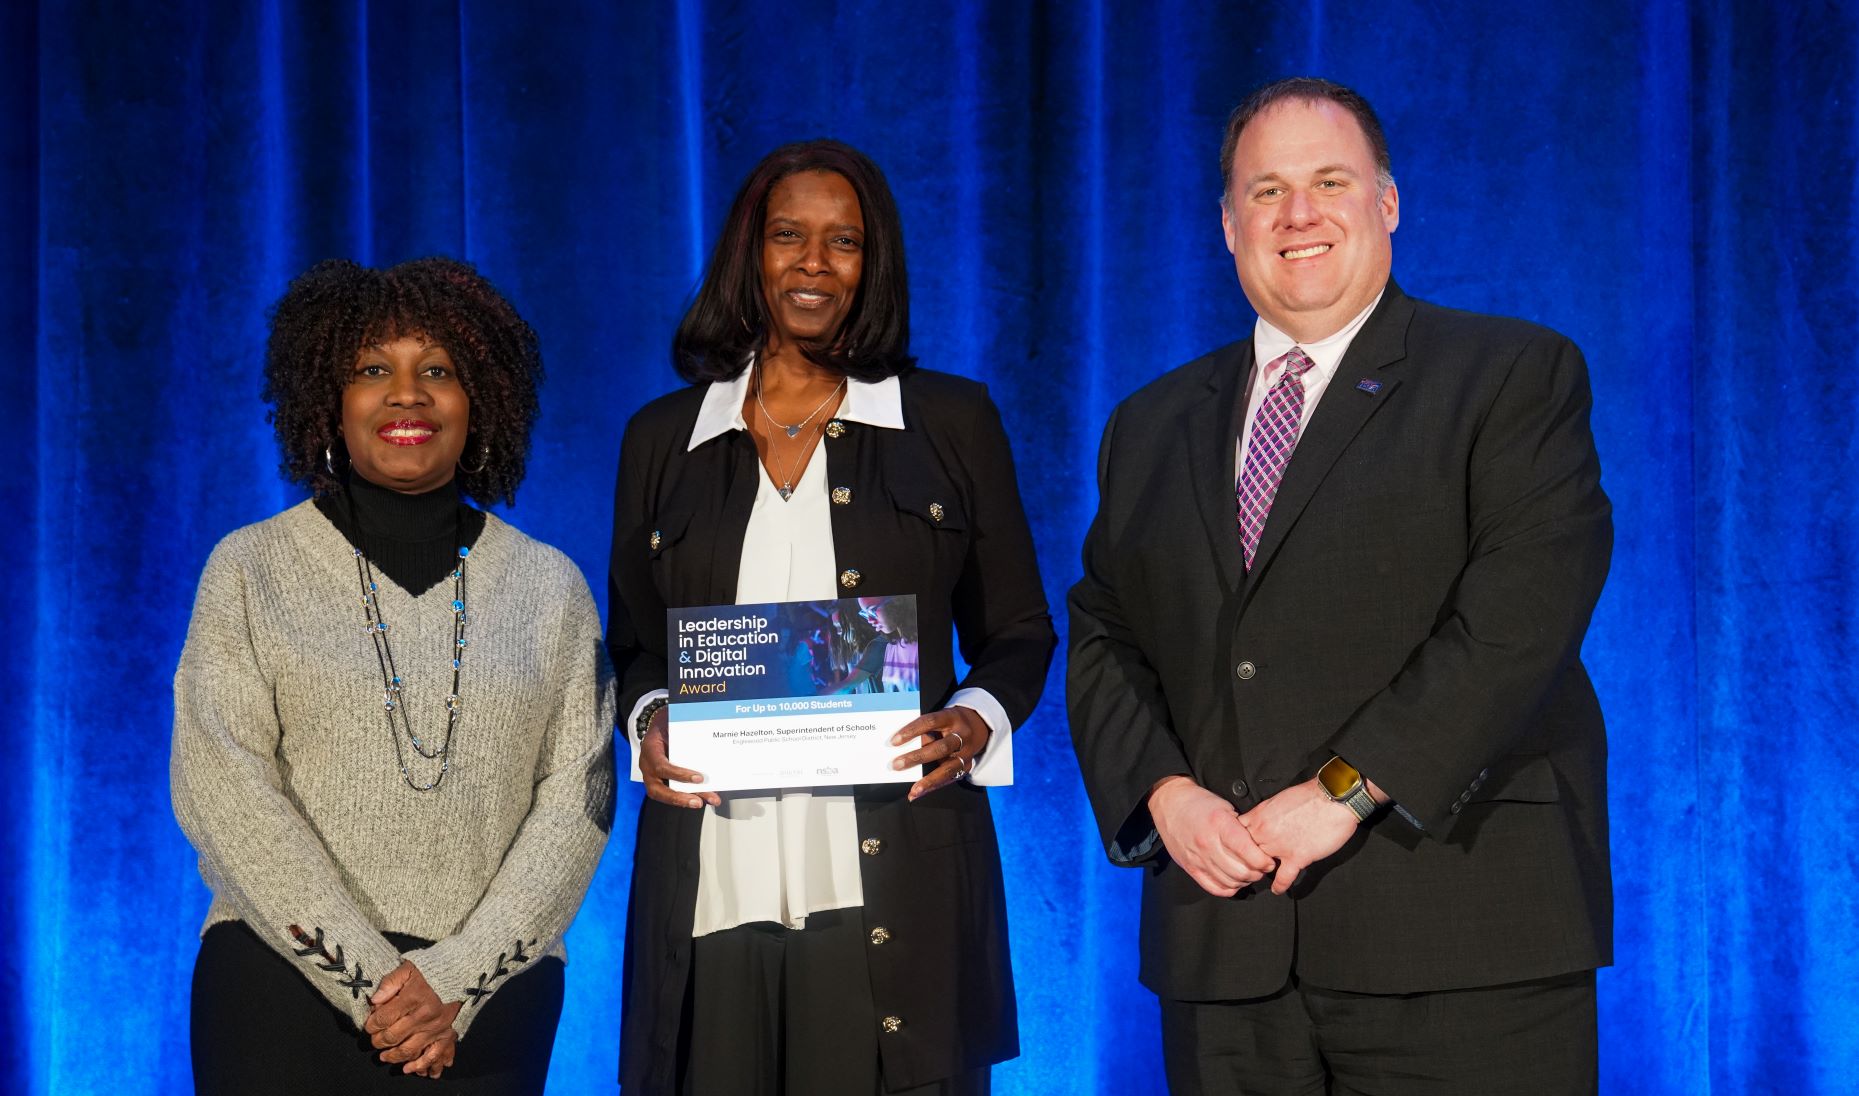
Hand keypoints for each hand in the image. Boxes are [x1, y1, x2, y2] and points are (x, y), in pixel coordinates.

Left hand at [366, 961, 462, 1074]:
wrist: (459, 974)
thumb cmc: (430, 971)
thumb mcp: (408, 969)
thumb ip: (389, 983)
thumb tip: (374, 1000)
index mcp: (412, 998)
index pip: (383, 1018)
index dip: (371, 1024)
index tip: (370, 1025)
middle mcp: (423, 1015)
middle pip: (392, 1036)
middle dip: (378, 1041)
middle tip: (374, 1040)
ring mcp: (435, 1027)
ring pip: (408, 1050)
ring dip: (392, 1056)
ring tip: (384, 1056)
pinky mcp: (445, 1033)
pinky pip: (432, 1054)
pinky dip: (420, 1064)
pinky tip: (408, 1068)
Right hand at [639, 705, 719, 808]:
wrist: (658, 724)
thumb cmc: (666, 723)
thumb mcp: (670, 719)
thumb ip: (682, 727)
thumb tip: (703, 726)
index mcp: (650, 750)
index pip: (661, 766)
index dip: (678, 774)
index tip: (698, 778)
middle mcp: (648, 767)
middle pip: (658, 790)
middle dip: (678, 798)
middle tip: (698, 802)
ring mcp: (653, 776)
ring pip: (666, 795)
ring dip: (687, 800)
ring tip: (709, 801)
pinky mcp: (662, 780)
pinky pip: (674, 791)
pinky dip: (690, 795)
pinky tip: (708, 796)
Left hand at [890, 706, 988, 799]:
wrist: (979, 726)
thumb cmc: (950, 722)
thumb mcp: (940, 718)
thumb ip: (925, 730)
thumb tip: (901, 747)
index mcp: (952, 718)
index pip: (930, 722)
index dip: (911, 731)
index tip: (894, 742)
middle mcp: (962, 735)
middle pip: (941, 748)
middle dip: (917, 758)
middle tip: (896, 765)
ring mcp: (967, 753)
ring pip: (948, 768)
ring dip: (929, 780)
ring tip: (913, 790)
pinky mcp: (967, 766)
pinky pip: (949, 778)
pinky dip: (933, 787)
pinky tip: (918, 793)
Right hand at [1148, 775, 1276, 896]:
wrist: (1170, 804)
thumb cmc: (1199, 803)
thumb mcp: (1224, 807)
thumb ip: (1240, 827)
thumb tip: (1259, 846)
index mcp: (1219, 825)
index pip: (1248, 852)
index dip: (1263, 861)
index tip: (1268, 861)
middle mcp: (1208, 844)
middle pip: (1241, 871)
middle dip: (1257, 873)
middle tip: (1261, 868)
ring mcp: (1198, 858)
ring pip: (1229, 882)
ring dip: (1244, 881)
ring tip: (1249, 873)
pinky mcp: (1190, 867)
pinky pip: (1213, 887)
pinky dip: (1228, 889)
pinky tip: (1233, 881)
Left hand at [1238, 778, 1360, 894]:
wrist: (1332, 798)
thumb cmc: (1309, 795)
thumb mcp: (1277, 799)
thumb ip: (1265, 814)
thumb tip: (1260, 822)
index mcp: (1259, 816)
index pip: (1235, 834)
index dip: (1234, 844)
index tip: (1235, 851)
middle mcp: (1265, 831)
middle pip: (1243, 853)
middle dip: (1244, 861)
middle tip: (1245, 868)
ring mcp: (1279, 846)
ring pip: (1259, 866)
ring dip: (1259, 873)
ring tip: (1259, 878)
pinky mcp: (1297, 857)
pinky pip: (1283, 878)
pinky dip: (1279, 886)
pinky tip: (1277, 890)